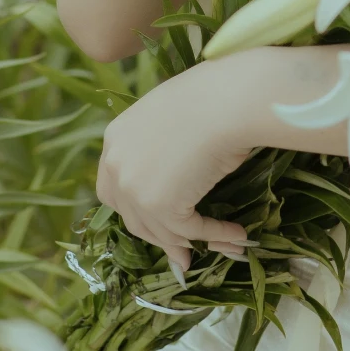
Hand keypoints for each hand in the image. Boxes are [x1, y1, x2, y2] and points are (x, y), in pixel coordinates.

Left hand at [96, 58, 257, 277]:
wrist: (228, 101)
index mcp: (115, 139)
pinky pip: (190, 231)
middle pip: (132, 217)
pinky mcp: (159, 206)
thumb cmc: (211, 98)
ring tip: (223, 246)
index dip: (134, 210)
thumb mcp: (173, 119)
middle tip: (184, 252)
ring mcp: (134, 188)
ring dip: (193, 244)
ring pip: (161, 231)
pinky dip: (215, 236)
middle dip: (161, 238)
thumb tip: (183, 174)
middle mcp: (116, 166)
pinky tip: (237, 235)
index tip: (156, 222)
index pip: (112, 188)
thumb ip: (164, 147)